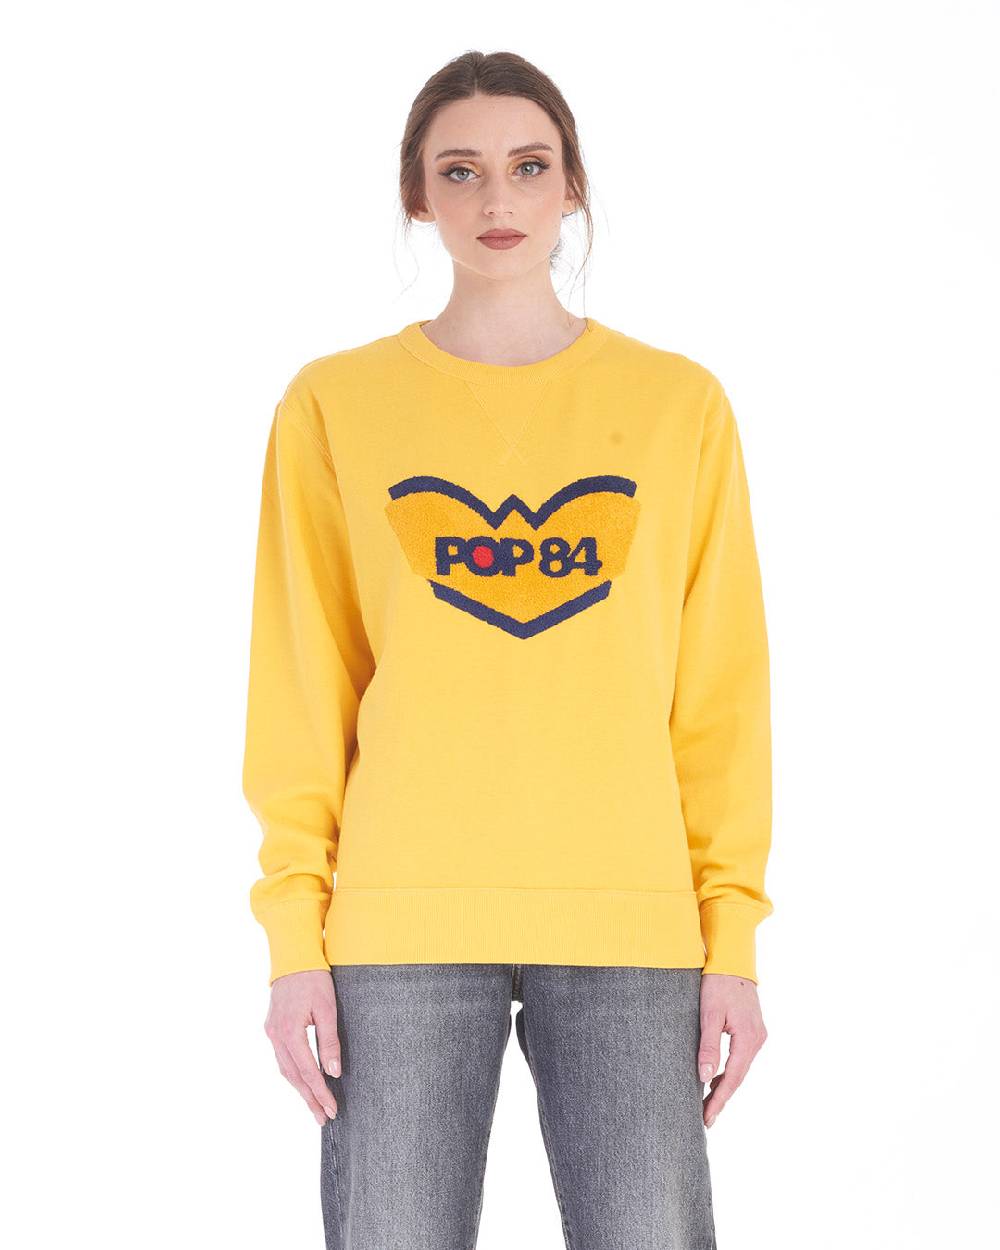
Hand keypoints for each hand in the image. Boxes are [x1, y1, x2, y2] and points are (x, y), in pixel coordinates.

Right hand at [264, 969, 342, 1125]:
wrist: (294, 957)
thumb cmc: (314, 979)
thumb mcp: (328, 1008)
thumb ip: (329, 1041)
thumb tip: (334, 1071)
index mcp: (289, 1032)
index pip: (307, 1071)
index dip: (320, 1093)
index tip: (331, 1109)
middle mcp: (276, 1036)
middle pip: (293, 1076)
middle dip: (309, 1099)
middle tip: (322, 1118)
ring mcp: (271, 1032)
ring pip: (285, 1069)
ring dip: (300, 1089)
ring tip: (314, 1106)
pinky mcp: (272, 1027)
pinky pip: (282, 1057)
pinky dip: (293, 1073)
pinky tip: (303, 1081)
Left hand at [697, 972, 766, 1127]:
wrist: (732, 959)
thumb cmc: (718, 983)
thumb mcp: (709, 1014)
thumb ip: (708, 1046)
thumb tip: (706, 1078)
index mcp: (748, 1038)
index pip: (733, 1078)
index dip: (719, 1100)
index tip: (707, 1118)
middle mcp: (757, 1039)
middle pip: (738, 1076)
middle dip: (721, 1097)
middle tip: (705, 1118)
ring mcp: (757, 1034)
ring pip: (740, 1067)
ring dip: (725, 1084)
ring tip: (707, 1103)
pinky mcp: (752, 1029)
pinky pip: (741, 1056)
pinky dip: (729, 1070)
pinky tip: (716, 1077)